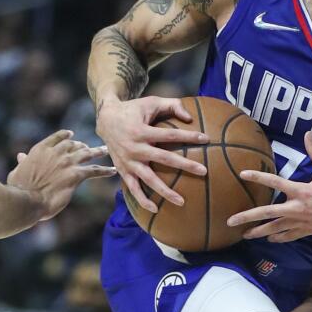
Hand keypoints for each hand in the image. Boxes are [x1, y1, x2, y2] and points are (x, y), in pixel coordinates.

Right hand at [8, 130, 114, 221]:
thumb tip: (20, 156)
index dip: (65, 136)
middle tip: (90, 148)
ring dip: (98, 151)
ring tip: (106, 151)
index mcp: (40, 150)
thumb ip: (22, 162)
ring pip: (87, 154)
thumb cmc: (19, 189)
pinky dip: (105, 170)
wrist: (28, 199)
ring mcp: (67, 162)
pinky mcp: (76, 175)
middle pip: (74, 145)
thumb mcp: (17, 172)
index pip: (57, 138)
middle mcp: (56, 152)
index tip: (72, 135)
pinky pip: (95, 170)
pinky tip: (113, 171)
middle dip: (83, 145)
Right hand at [94, 96, 207, 212]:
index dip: (189, 136)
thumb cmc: (133, 110)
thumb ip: (172, 105)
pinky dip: (142, 200)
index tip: (206, 139)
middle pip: (164, 159)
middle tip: (204, 172)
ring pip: (149, 179)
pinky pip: (133, 188)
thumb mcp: (151, 102)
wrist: (105, 119)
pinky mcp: (123, 170)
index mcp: (142, 131)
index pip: (170, 135)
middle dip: (185, 165)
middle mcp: (135, 148)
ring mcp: (128, 162)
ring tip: (182, 201)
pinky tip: (155, 210)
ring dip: (165, 191)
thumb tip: (190, 118)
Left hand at [229, 132, 311, 241]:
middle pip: (267, 213)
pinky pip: (289, 236)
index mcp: (302, 191)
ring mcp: (302, 222)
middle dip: (247, 217)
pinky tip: (269, 239)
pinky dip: (278, 238)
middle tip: (230, 221)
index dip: (258, 178)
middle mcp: (298, 208)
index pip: (275, 182)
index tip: (242, 174)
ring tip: (244, 235)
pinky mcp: (308, 231)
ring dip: (258, 232)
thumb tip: (307, 134)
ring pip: (275, 229)